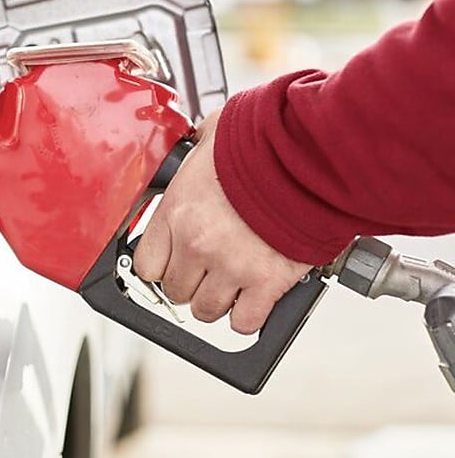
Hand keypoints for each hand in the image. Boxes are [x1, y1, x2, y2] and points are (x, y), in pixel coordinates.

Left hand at [133, 111, 310, 333]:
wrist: (310, 155)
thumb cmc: (264, 142)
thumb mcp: (213, 136)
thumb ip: (199, 149)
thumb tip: (201, 140)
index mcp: (177, 211)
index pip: (147, 265)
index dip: (162, 266)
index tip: (174, 263)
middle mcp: (196, 244)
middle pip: (176, 291)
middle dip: (192, 283)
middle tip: (209, 270)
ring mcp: (230, 266)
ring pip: (207, 311)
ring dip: (218, 302)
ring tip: (232, 284)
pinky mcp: (267, 282)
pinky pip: (245, 322)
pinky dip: (249, 316)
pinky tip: (254, 299)